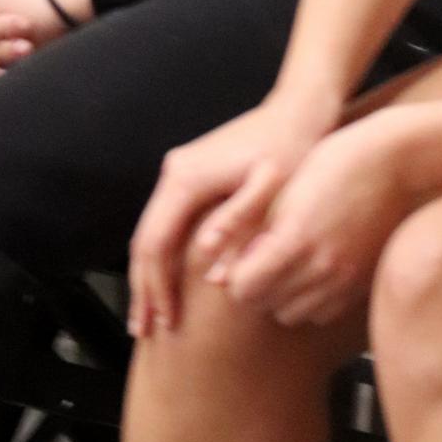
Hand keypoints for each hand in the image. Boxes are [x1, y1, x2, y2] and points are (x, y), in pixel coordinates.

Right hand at [128, 87, 336, 336]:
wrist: (298, 109)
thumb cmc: (291, 148)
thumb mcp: (270, 188)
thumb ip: (239, 228)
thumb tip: (212, 275)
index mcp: (186, 179)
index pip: (156, 243)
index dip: (158, 288)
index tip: (168, 324)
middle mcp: (174, 173)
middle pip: (145, 239)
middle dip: (144, 288)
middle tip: (144, 332)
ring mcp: (180, 172)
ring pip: (152, 231)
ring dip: (149, 275)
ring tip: (152, 315)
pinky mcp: (192, 176)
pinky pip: (167, 223)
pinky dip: (164, 256)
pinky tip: (171, 279)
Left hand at [218, 108, 418, 325]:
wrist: (396, 163)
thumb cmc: (335, 161)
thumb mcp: (285, 188)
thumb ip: (251, 231)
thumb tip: (219, 275)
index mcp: (295, 238)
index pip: (244, 289)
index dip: (234, 276)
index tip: (237, 258)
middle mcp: (321, 267)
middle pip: (266, 305)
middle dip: (255, 287)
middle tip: (257, 260)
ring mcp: (345, 279)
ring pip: (294, 315)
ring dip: (281, 296)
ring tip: (284, 264)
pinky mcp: (362, 284)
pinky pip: (323, 312)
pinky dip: (310, 299)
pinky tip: (310, 270)